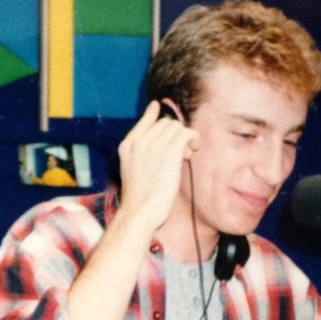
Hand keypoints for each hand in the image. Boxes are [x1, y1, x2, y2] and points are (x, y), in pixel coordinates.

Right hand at [116, 101, 197, 233]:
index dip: (155, 113)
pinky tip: (193, 149)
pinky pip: (185, 133)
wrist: (139, 212)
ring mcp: (154, 145)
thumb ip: (142, 154)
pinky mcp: (169, 152)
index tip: (159, 107)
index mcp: (127, 145)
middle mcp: (140, 141)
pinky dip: (192, 138)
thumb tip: (162, 146)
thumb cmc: (138, 198)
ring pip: (176, 127)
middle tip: (182, 150)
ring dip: (184, 137)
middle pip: (165, 123)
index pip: (145, 119)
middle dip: (175, 133)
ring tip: (187, 154)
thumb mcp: (132, 170)